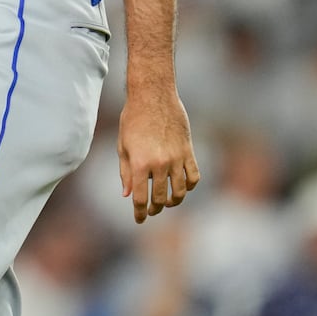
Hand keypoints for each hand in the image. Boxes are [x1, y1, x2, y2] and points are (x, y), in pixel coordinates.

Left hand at [118, 88, 199, 222]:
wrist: (153, 95)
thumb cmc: (132, 119)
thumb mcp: (123, 146)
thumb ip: (126, 172)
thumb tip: (128, 194)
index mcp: (140, 163)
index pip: (141, 198)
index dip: (139, 213)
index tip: (139, 220)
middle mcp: (160, 164)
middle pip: (160, 198)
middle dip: (155, 209)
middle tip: (151, 211)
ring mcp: (176, 158)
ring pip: (180, 192)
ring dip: (173, 201)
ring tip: (167, 202)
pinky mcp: (188, 151)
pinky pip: (194, 177)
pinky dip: (189, 186)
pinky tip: (182, 187)